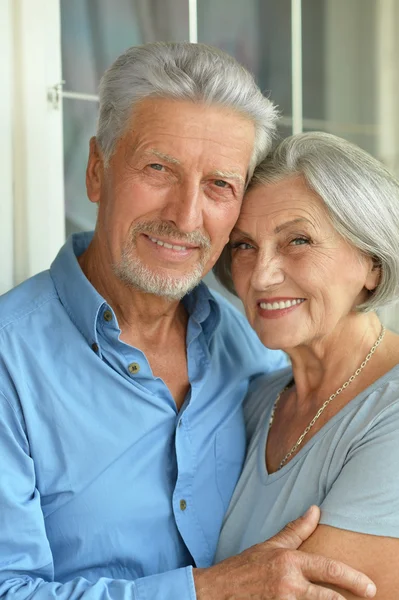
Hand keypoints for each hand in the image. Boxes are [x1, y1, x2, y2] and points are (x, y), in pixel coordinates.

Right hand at [194, 506, 375, 599]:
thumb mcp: (271, 546)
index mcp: (289, 562)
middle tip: (365, 599)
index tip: (369, 586)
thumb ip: (296, 530)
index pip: (328, 569)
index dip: (352, 578)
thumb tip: (316, 510)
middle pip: (328, 598)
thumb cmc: (244, 567)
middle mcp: (288, 584)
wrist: (216, 591)